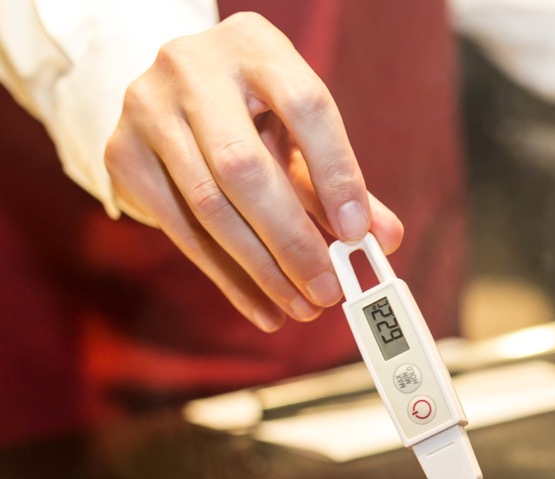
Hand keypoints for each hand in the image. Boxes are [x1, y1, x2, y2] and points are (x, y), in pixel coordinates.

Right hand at [103, 12, 404, 331]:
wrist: (175, 87)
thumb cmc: (255, 111)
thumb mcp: (300, 131)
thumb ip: (340, 180)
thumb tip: (384, 239)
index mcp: (256, 47)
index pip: (305, 106)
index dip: (335, 173)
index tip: (357, 232)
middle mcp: (194, 69)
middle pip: (244, 167)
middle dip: (292, 240)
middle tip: (327, 291)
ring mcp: (148, 109)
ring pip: (209, 205)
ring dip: (261, 269)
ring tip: (300, 306)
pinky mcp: (121, 153)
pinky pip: (179, 229)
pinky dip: (227, 276)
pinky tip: (261, 305)